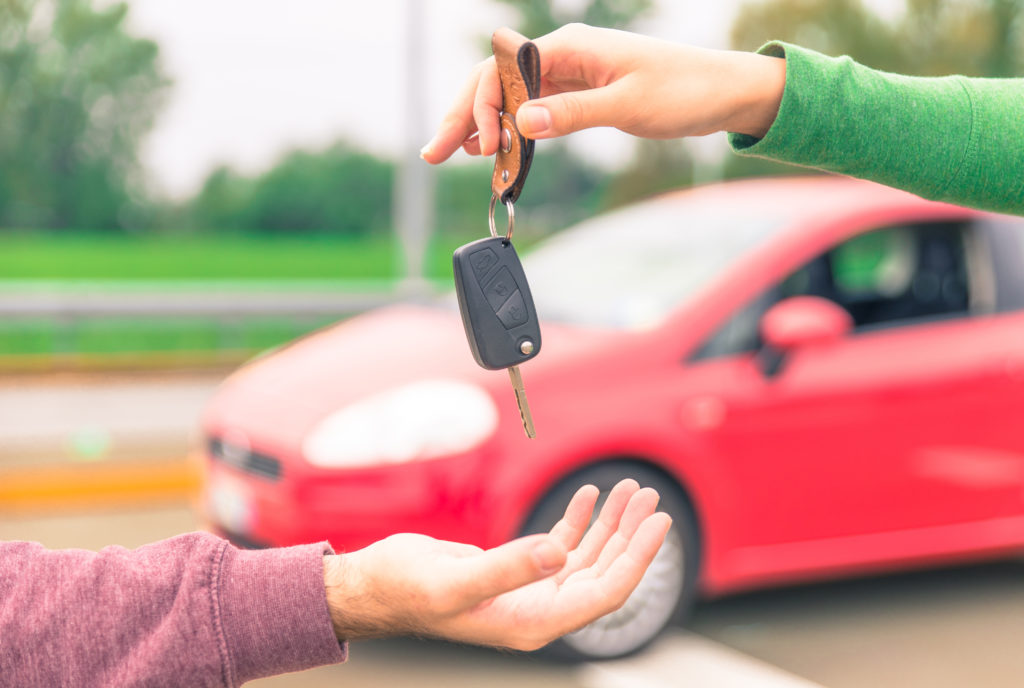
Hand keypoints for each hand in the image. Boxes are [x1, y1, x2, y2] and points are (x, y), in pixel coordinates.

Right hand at [323, 479, 671, 650]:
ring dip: (610, 524)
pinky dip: (578, 520)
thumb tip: (559, 553)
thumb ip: (508, 568)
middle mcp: (539, 610)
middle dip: (630, 535)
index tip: (659, 524)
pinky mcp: (517, 570)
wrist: (375, 586)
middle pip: (603, 572)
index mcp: (533, 623)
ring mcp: (530, 591)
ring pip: (586, 557)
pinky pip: (561, 545)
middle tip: (650, 498)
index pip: (604, 593)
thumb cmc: (405, 589)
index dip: (636, 559)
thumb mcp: (455, 580)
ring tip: (631, 491)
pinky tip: (590, 498)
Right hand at [421, 23, 785, 164]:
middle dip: (463, 117)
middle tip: (434, 153)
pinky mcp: (581, 95)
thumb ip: (573, 113)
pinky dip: (512, 131)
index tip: (480, 147)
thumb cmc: (685, 90)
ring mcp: (570, 76)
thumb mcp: (628, 105)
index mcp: (570, 47)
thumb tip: (522, 123)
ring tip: (454, 154)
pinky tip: (494, 149)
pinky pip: (534, 112)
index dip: (481, 108)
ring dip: (482, 126)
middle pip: (496, 83)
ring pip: (511, 99)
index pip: (503, 71)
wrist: (725, 92)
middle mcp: (563, 56)